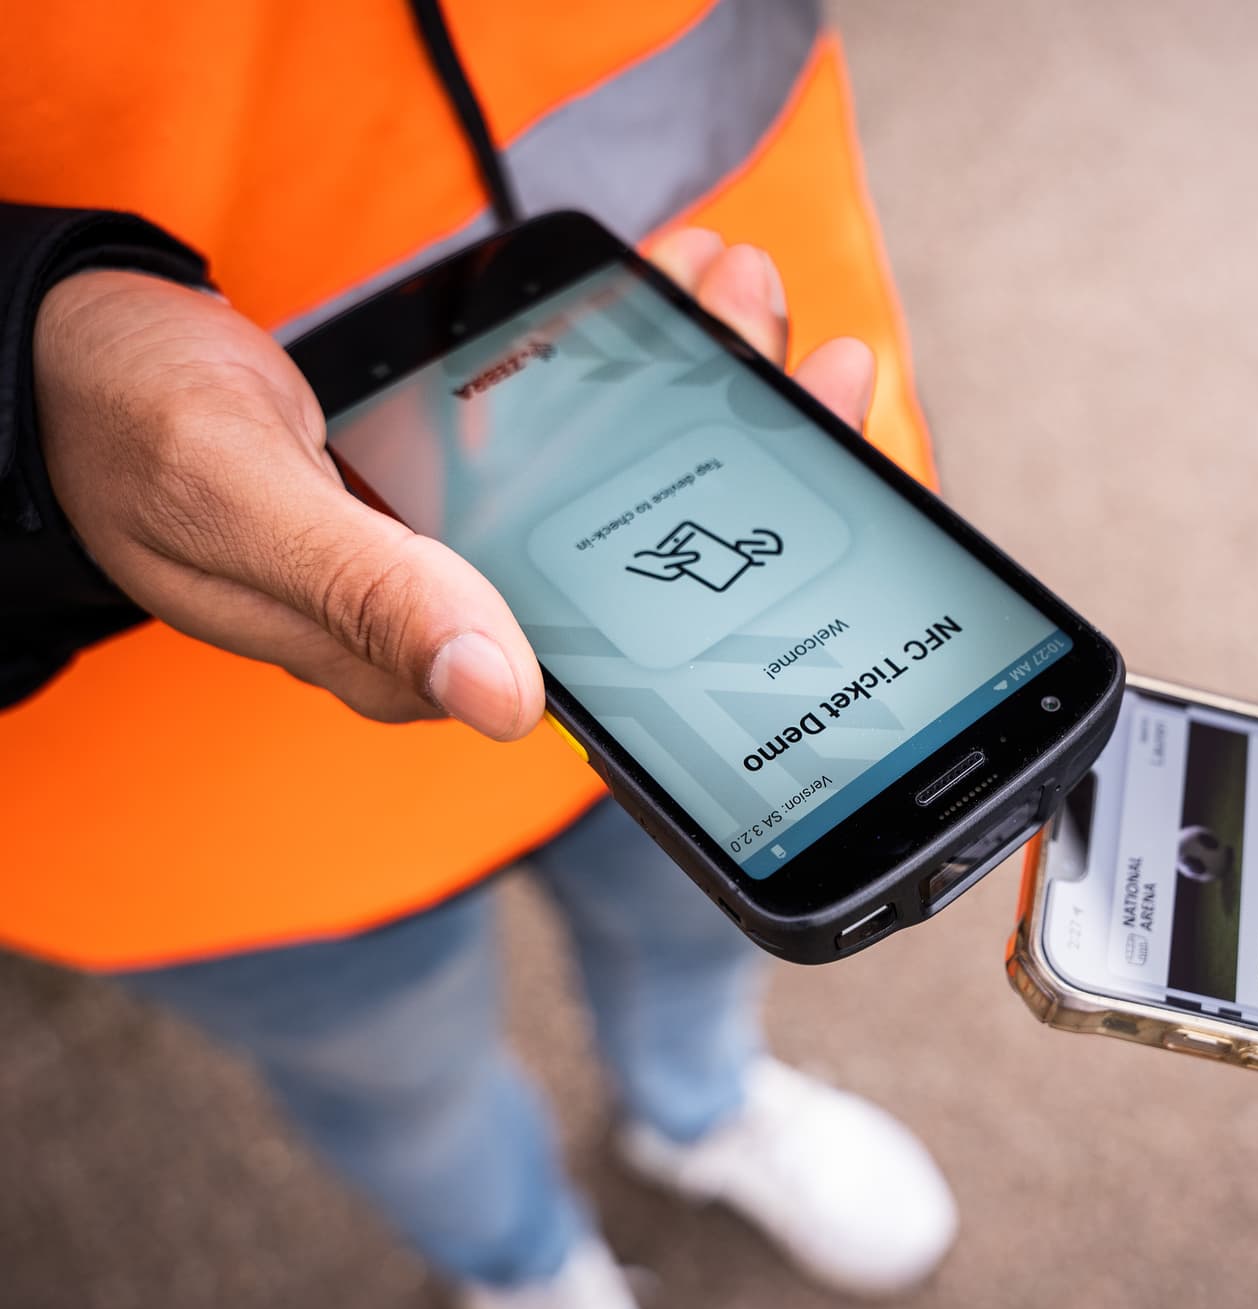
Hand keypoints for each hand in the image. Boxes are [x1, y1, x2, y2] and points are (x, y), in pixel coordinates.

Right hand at [34, 228, 873, 737]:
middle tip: (810, 349)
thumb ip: (368, 591)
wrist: (64, 370)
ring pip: (615, 479)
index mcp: (416, 658)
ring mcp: (458, 546)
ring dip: (691, 380)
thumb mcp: (240, 503)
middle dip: (736, 443)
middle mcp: (458, 612)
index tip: (805, 440)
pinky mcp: (448, 485)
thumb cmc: (131, 431)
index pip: (615, 635)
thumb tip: (504, 698)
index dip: (732, 553)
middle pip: (640, 550)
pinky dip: (626, 362)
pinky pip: (567, 432)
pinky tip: (673, 301)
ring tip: (744, 288)